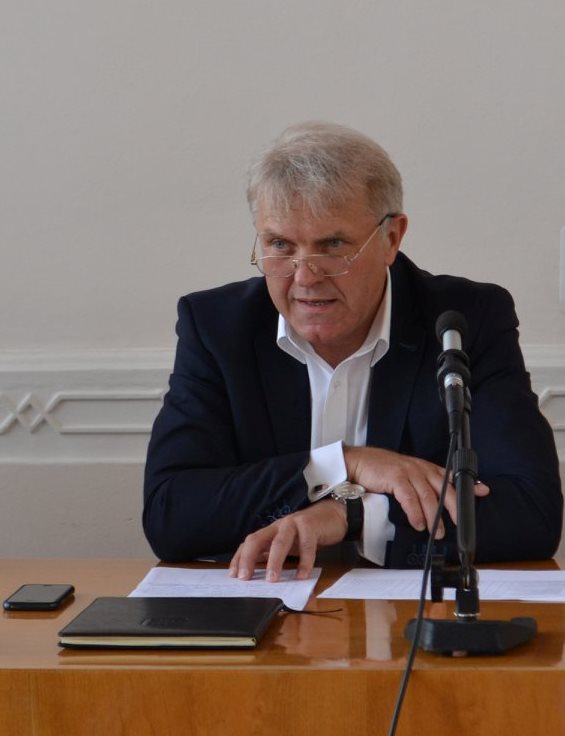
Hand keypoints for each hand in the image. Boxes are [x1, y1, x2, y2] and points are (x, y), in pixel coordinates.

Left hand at [229, 499, 346, 582]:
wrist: (332, 514)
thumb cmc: (307, 532)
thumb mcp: (286, 544)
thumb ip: (272, 554)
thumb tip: (257, 573)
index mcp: (270, 531)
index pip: (249, 543)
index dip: (239, 558)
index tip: (233, 575)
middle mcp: (278, 526)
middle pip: (257, 539)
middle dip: (248, 558)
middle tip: (245, 578)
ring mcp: (294, 524)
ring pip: (280, 542)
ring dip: (274, 561)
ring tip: (272, 579)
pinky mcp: (311, 526)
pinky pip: (306, 545)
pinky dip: (304, 561)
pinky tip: (302, 575)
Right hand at [344, 446, 488, 536]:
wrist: (360, 462)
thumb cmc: (382, 471)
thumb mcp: (407, 476)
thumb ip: (423, 487)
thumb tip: (436, 505)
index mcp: (425, 468)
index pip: (451, 476)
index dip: (467, 484)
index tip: (483, 492)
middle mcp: (421, 469)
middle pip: (444, 488)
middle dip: (454, 507)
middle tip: (459, 524)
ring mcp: (409, 472)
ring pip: (428, 496)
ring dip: (433, 517)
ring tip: (436, 532)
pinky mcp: (396, 478)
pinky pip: (409, 497)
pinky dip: (415, 512)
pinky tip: (417, 523)